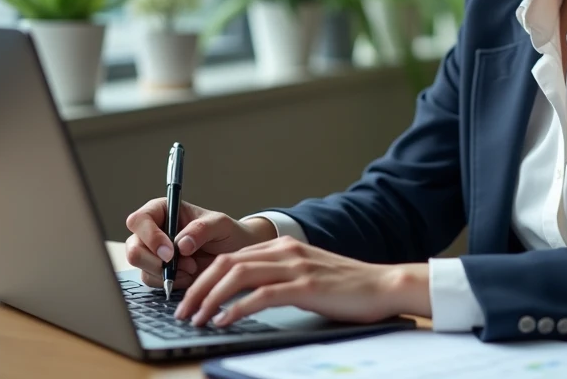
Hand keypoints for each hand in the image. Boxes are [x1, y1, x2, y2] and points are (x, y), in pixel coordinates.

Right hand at [124, 198, 276, 289]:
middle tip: (183, 264)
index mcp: (162, 210)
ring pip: (141, 267)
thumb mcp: (219, 225)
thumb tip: (181, 244)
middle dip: (156, 261)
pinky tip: (188, 276)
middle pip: (133, 248)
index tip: (170, 252)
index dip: (150, 237)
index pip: (140, 220)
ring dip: (167, 273)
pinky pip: (152, 281)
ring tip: (192, 268)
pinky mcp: (157, 271)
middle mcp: (153, 230)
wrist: (233, 254)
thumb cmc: (226, 232)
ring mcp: (153, 252)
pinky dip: (170, 283)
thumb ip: (201, 229)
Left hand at [172, 235, 430, 328]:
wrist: (384, 285)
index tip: (189, 299)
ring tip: (196, 318)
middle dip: (198, 288)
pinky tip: (224, 320)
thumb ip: (279, 277)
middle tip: (182, 311)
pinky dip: (237, 308)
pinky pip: (261, 295)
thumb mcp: (306, 274)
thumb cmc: (347, 287)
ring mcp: (294, 267)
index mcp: (282, 247)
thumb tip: (245, 296)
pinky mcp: (305, 286)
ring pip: (238, 276)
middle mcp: (284, 251)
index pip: (230, 257)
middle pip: (227, 264)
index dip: (204, 277)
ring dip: (210, 298)